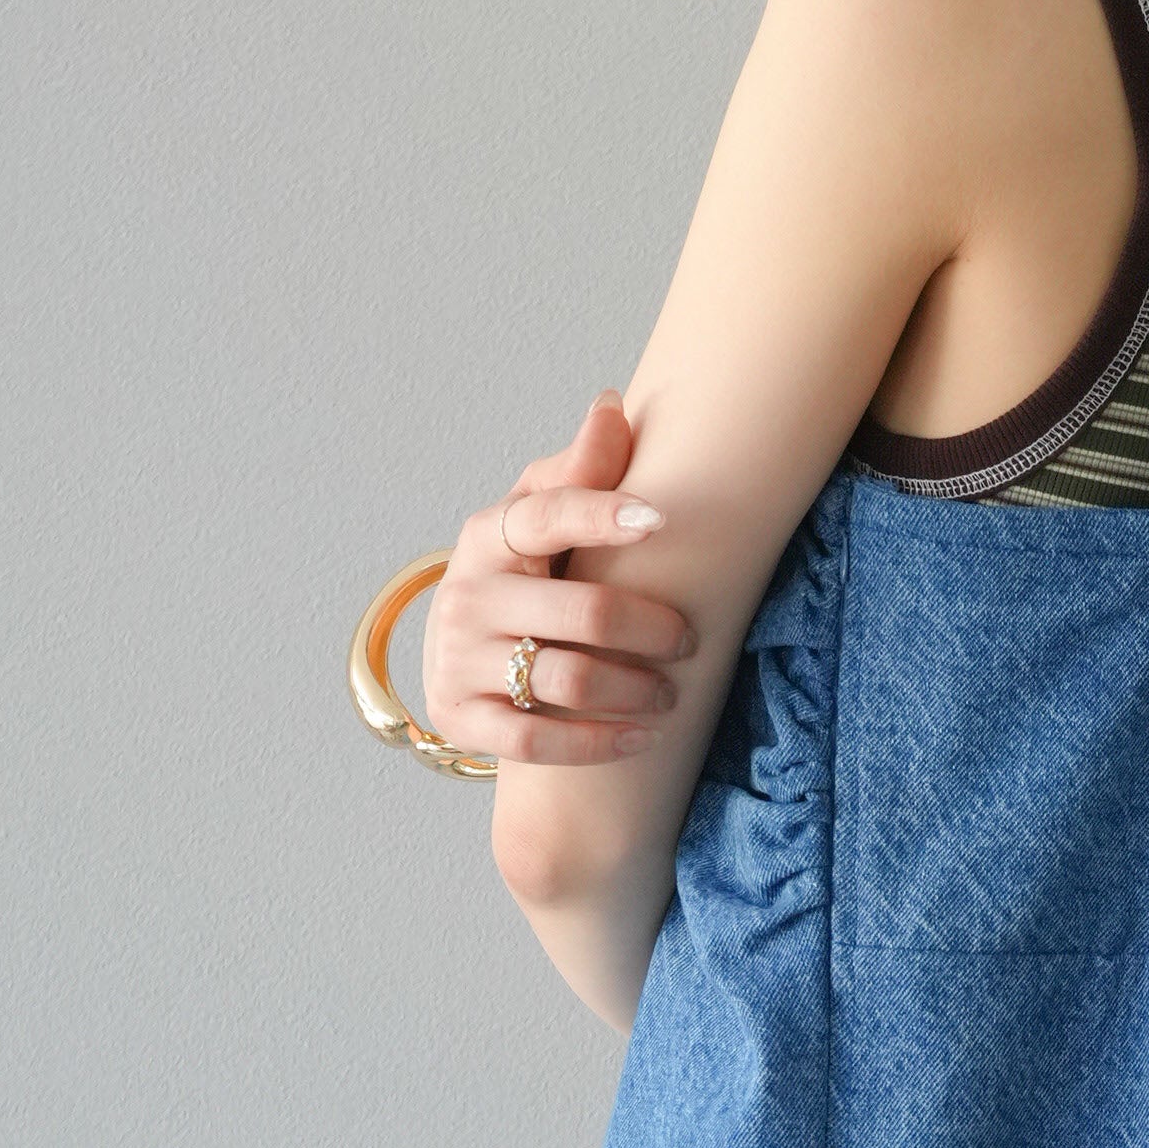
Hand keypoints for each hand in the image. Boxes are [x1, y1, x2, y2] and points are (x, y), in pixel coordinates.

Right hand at [420, 390, 697, 763]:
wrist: (460, 646)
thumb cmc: (522, 568)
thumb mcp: (539, 514)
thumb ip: (580, 470)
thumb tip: (612, 405)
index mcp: (489, 535)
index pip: (547, 516)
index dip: (603, 515)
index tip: (660, 518)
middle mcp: (468, 594)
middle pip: (582, 614)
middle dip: (651, 629)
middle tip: (689, 639)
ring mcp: (458, 658)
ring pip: (566, 681)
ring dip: (635, 690)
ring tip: (672, 693)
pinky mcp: (460, 716)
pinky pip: (535, 742)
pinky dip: (598, 741)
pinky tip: (644, 737)